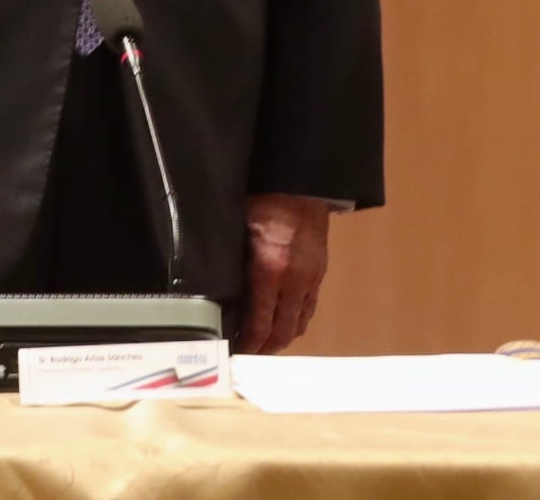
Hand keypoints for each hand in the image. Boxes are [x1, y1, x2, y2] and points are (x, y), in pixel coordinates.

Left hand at [237, 194, 332, 353]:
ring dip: (281, 338)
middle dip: (265, 348)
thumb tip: (219, 297)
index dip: (249, 344)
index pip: (260, 324)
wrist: (301, 185)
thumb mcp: (239, 234)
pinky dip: (295, 321)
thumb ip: (234, 267)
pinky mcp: (320, 274)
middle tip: (248, 354)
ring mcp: (310, 279)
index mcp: (268, 271)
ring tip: (264, 343)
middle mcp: (292, 282)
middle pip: (282, 332)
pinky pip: (309, 308)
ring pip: (298, 324)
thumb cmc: (262, 204)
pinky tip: (284, 321)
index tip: (237, 352)